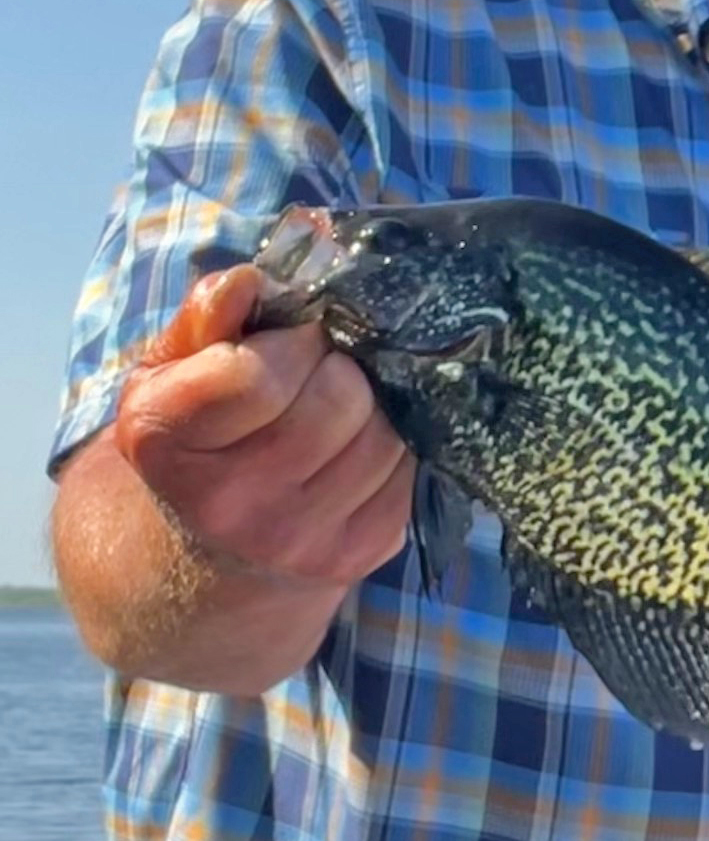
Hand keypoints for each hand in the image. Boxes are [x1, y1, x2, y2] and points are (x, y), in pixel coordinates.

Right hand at [114, 264, 414, 591]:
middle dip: (340, 366)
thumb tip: (252, 281)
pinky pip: (410, 470)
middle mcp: (231, 504)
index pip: (261, 372)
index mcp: (167, 441)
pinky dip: (394, 443)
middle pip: (340, 397)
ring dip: (374, 403)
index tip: (291, 341)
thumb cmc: (193, 440)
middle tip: (323, 368)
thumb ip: (206, 317)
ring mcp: (300, 539)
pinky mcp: (360, 554)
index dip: (292, 340)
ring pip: (386, 432)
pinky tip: (359, 442)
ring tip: (341, 404)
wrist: (200, 559)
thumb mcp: (171, 372)